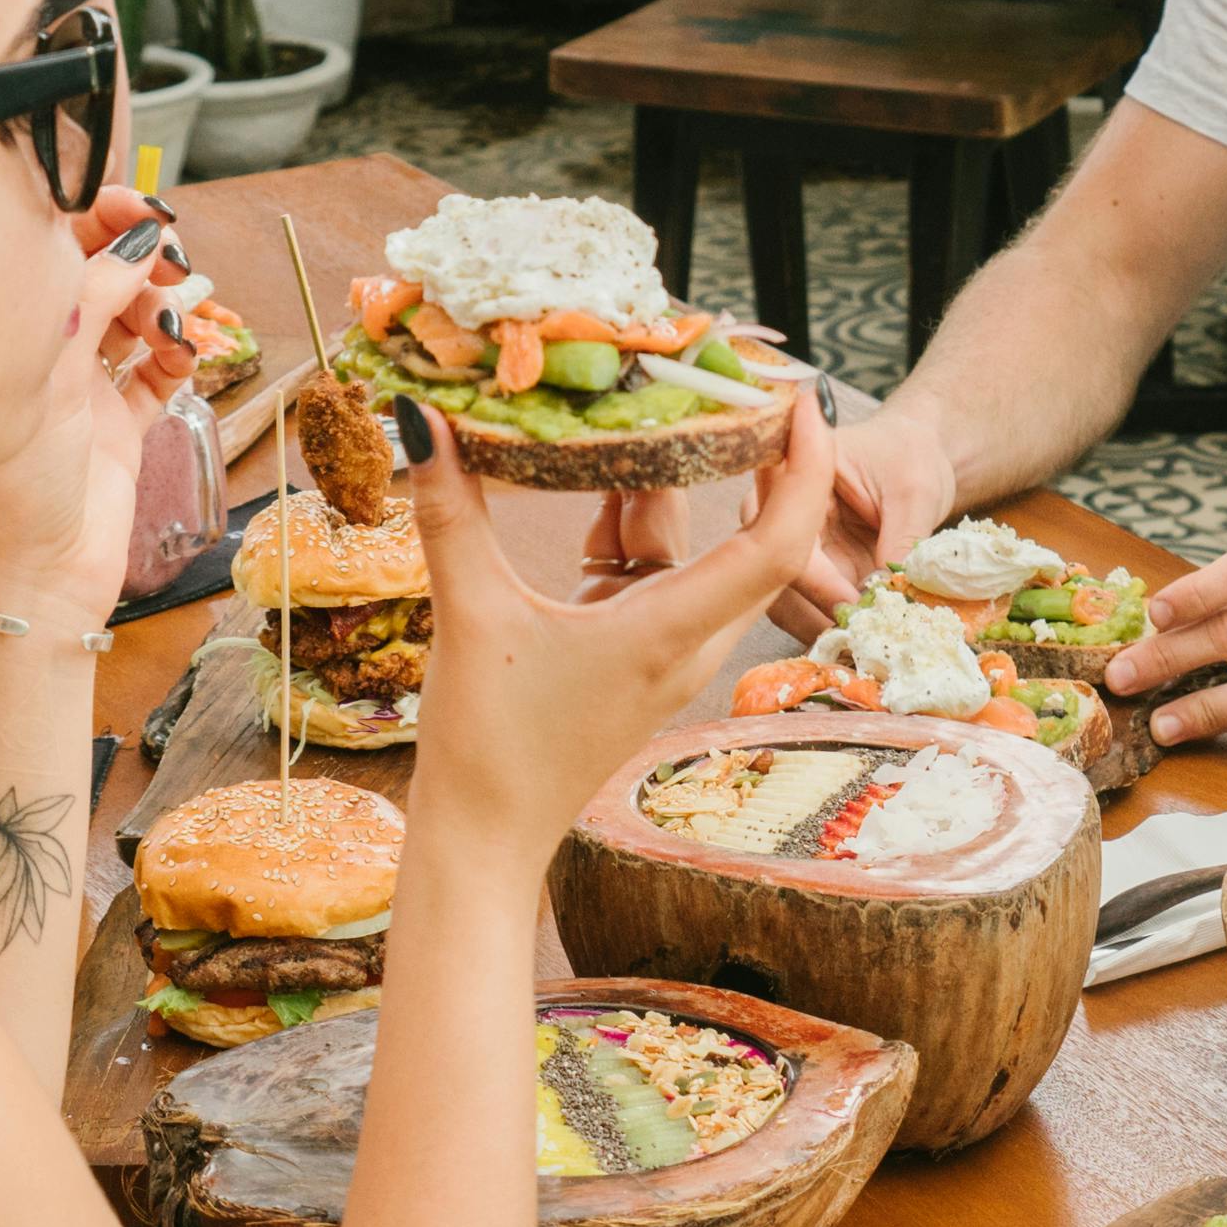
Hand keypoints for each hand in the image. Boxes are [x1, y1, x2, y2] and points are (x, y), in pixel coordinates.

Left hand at [0, 195, 193, 629]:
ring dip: (162, 306)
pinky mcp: (120, 428)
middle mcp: (48, 353)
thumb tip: (136, 240)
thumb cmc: (18, 485)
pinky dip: (175, 357)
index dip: (102, 218)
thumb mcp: (52, 376)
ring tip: (171, 325)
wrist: (37, 582)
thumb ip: (93, 299)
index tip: (145, 211)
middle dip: (143, 257)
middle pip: (103, 276)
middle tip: (174, 259)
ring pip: (135, 319)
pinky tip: (181, 359)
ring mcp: (85, 390)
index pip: (58, 248)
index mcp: (15, 331)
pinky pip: (157, 374)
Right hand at [407, 390, 846, 846]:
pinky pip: (650, 574)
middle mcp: (687, 641)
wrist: (484, 841)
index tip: (799, 397)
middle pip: (751, 538)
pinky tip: (591, 482)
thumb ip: (450, 513)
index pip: (776, 541)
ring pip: (690, 551)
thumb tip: (425, 423)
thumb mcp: (470, 616)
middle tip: (728, 386)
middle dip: (750, 460)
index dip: (802, 465)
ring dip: (666, 488)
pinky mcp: (630, 657)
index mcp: (674, 632)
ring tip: (644, 410)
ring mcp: (662, 651)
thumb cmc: (491, 746)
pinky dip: (627, 526)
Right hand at [774, 401, 961, 635]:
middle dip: (813, 616)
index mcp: (790, 477)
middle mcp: (777, 518)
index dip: (817, 581)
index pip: (787, 540)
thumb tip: (888, 594)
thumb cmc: (910, 456)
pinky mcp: (817, 577)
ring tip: (864, 647)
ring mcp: (795, 552)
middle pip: (774, 582)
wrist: (918, 456)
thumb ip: (899, 539)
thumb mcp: (913, 491)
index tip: (853, 607)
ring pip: (788, 608)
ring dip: (824, 630)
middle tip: (857, 641)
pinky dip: (839, 629)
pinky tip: (866, 641)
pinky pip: (815, 612)